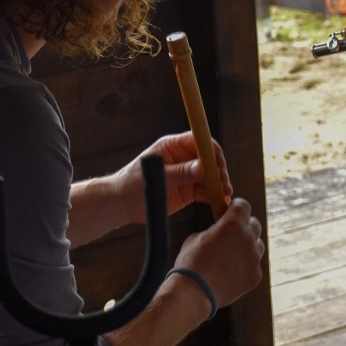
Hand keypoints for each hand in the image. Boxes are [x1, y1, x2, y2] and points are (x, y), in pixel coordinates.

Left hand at [114, 132, 232, 223]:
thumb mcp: (157, 177)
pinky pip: (205, 191)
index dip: (212, 151)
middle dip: (218, 171)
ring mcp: (187, 174)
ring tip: (223, 195)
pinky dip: (213, 196)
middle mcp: (183, 158)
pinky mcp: (188, 190)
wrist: (122, 204)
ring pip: (210, 176)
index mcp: (173, 146)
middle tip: (223, 184)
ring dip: (218, 185)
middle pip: (209, 159)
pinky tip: (219, 202)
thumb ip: (181, 172)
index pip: (200, 141)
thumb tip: (202, 167)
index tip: (218, 165)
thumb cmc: (132, 184)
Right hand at [171, 197, 264, 308]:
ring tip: (233, 255)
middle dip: (244, 226)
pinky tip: (232, 272)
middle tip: (233, 234)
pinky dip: (246, 266)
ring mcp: (254, 257)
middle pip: (254, 224)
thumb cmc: (191, 262)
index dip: (237, 207)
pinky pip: (254, 265)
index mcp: (232, 223)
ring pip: (258, 245)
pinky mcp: (255, 275)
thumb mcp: (197, 236)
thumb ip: (214, 229)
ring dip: (248, 246)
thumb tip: (219, 229)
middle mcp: (247, 238)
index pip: (243, 205)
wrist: (194, 292)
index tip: (232, 211)